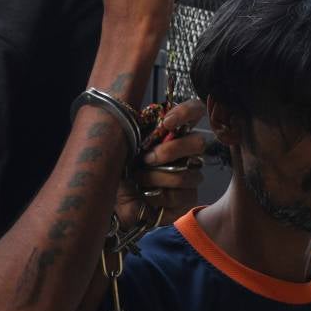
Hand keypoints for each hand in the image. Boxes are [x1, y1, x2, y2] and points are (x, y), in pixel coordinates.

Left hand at [115, 99, 206, 230]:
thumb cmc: (119, 166)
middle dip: (169, 151)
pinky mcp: (188, 198)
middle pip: (198, 143)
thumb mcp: (124, 142)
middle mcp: (186, 151)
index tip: (166, 122)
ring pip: (185, 173)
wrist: (112, 199)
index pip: (195, 112)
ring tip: (138, 180)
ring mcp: (190, 174)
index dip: (187, 112)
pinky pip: (181, 195)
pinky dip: (157, 196)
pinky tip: (146, 195)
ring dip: (155, 177)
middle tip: (146, 159)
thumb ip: (140, 126)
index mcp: (172, 132)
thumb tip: (149, 116)